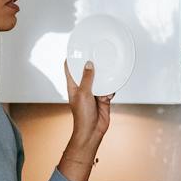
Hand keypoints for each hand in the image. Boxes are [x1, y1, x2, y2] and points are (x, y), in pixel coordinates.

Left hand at [58, 61, 112, 180]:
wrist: (93, 131)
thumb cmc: (83, 115)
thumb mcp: (83, 93)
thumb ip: (87, 78)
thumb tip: (88, 64)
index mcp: (73, 86)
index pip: (70, 68)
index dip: (72, 58)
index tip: (76, 49)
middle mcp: (83, 88)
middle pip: (87, 72)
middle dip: (92, 65)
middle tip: (98, 56)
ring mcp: (93, 93)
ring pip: (100, 80)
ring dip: (104, 80)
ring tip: (107, 77)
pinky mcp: (103, 99)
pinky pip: (109, 89)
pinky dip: (110, 91)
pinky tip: (108, 95)